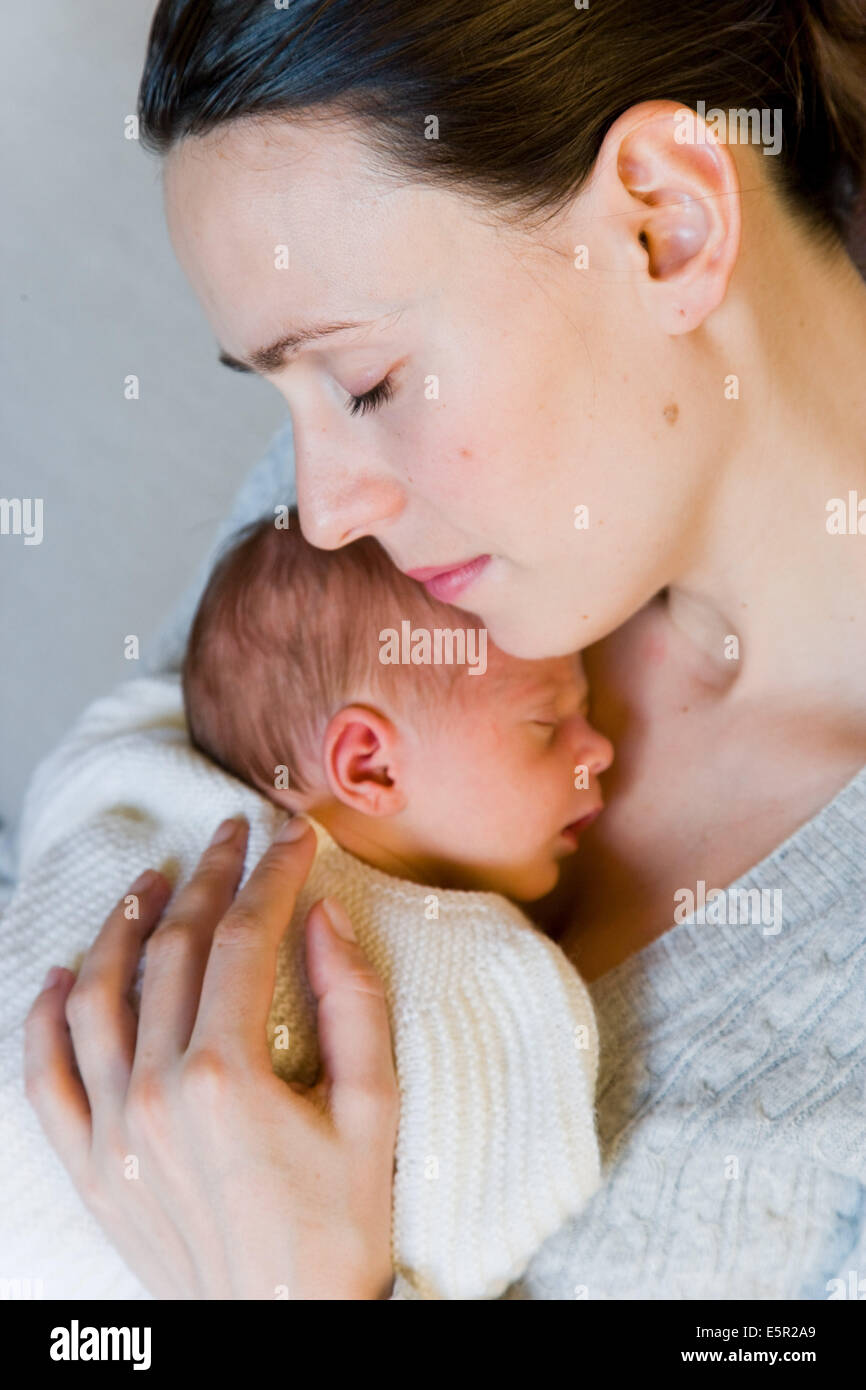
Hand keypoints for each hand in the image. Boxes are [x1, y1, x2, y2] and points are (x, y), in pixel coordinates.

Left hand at [23, 816, 397, 1298]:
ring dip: (122, 925)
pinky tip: (63, 974)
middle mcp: (155, 1094)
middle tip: (230, 836)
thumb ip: (353, 1005)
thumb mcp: (374, 1114)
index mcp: (227, 1076)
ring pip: (97, 996)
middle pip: (172, 951)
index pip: (242, 940)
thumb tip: (323, 918)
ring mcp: (112, 1132)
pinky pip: (44, 1078)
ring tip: (152, 880)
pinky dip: (45, 1018)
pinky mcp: (89, 1167)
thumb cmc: (338, 1228)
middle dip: (207, 879)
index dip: (270, 876)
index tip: (290, 839)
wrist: (285, 1331)